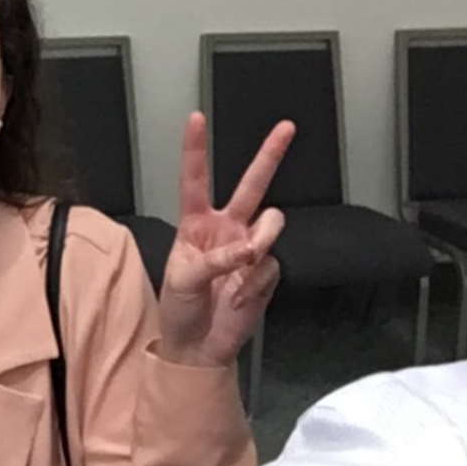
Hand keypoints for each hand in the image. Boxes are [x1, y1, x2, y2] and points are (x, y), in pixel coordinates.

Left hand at [157, 112, 292, 366]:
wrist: (198, 346)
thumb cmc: (180, 308)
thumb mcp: (184, 279)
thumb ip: (216, 259)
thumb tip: (249, 250)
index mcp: (195, 224)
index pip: (195, 180)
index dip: (196, 150)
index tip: (196, 119)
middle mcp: (226, 229)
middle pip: (251, 185)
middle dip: (269, 155)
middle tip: (286, 128)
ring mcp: (248, 248)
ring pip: (271, 223)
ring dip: (261, 239)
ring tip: (244, 263)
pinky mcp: (265, 271)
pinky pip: (271, 264)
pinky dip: (255, 283)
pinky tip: (239, 298)